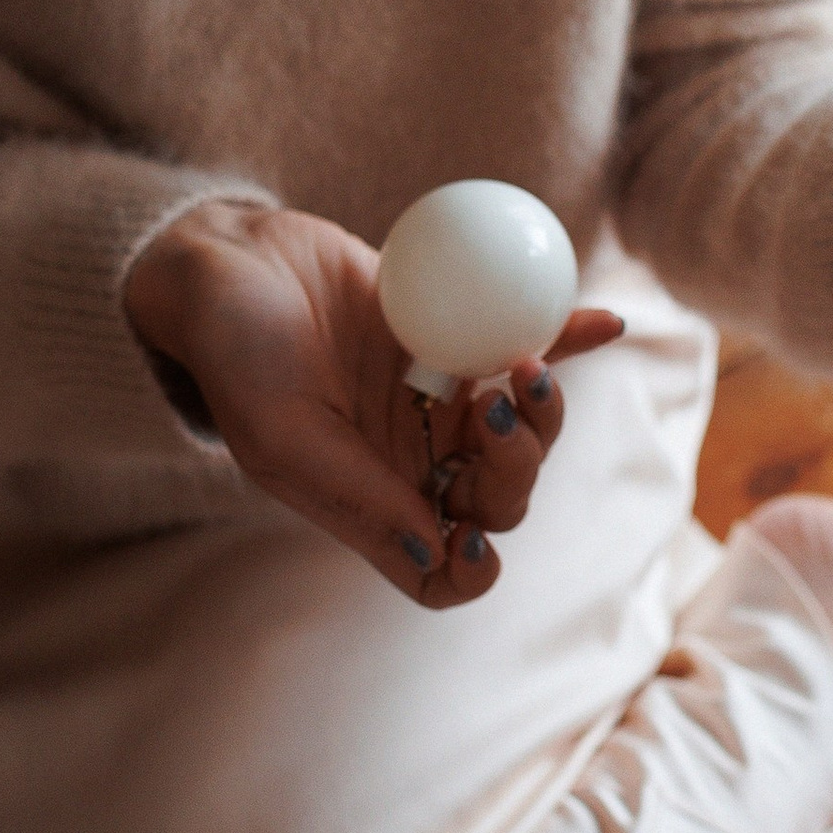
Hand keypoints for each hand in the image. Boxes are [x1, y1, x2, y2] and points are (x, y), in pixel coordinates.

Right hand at [123, 198, 623, 604]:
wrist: (227, 260)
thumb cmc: (234, 354)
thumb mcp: (279, 431)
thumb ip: (356, 493)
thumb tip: (439, 549)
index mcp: (369, 503)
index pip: (439, 573)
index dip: (470, 572)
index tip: (471, 535)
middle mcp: (414, 461)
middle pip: (497, 497)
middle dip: (514, 467)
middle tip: (494, 407)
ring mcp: (441, 399)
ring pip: (524, 431)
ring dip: (545, 411)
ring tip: (525, 365)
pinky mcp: (458, 334)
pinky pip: (530, 345)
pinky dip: (570, 338)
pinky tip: (605, 322)